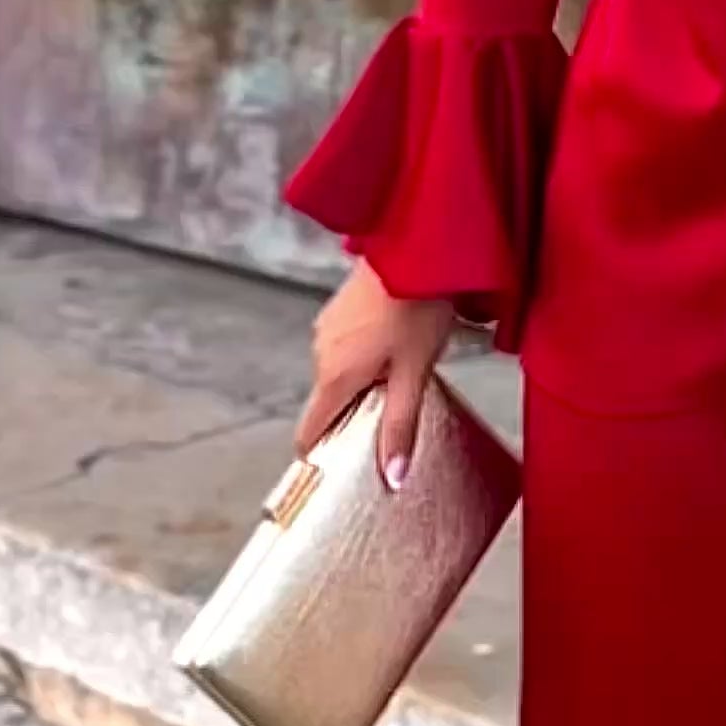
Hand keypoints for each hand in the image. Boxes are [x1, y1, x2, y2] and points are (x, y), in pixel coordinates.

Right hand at [292, 257, 455, 485]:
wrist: (415, 247)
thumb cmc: (417, 310)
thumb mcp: (415, 373)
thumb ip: (401, 426)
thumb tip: (391, 478)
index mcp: (333, 377)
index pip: (308, 432)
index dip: (321, 455)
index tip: (339, 469)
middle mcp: (320, 354)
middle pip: (327, 404)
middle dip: (353, 416)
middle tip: (391, 418)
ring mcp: (326, 329)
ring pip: (337, 374)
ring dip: (361, 382)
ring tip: (402, 376)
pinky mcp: (337, 309)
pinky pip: (343, 348)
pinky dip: (362, 357)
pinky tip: (394, 346)